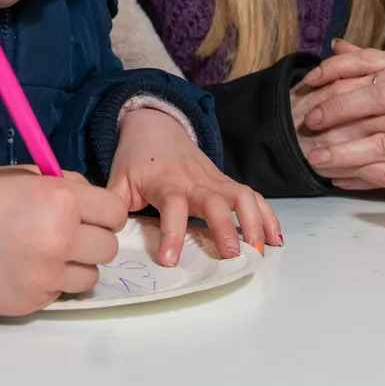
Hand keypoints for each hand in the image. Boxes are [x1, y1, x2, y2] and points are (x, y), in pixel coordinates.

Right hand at [0, 165, 127, 315]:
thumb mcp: (26, 175)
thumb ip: (66, 186)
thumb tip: (93, 201)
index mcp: (62, 200)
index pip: (115, 213)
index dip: (105, 214)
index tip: (94, 216)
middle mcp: (61, 238)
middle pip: (108, 248)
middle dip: (92, 241)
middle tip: (69, 237)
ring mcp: (47, 274)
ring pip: (90, 277)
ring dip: (74, 267)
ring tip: (45, 255)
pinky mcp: (33, 301)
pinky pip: (59, 294)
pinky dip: (48, 283)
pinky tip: (23, 269)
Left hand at [108, 109, 281, 265]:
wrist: (155, 125)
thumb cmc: (135, 158)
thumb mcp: (118, 178)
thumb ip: (114, 203)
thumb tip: (108, 232)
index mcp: (165, 182)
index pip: (172, 206)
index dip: (171, 233)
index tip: (171, 260)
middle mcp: (195, 180)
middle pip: (215, 200)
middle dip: (226, 227)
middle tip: (233, 256)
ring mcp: (215, 180)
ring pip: (242, 195)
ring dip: (255, 221)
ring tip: (261, 250)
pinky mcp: (226, 182)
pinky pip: (252, 196)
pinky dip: (267, 215)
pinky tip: (276, 238)